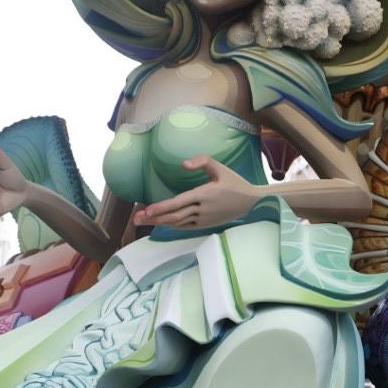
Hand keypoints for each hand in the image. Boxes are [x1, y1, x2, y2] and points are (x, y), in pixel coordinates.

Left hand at [132, 157, 260, 229]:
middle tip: (136, 218)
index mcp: (204, 194)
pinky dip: (172, 224)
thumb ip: (202, 161)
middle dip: (154, 218)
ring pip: (177, 223)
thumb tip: (182, 165)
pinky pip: (185, 226)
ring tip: (142, 221)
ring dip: (159, 222)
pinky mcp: (205, 224)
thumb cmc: (234, 182)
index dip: (161, 207)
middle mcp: (202, 209)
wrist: (251, 202)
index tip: (147, 210)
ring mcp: (203, 219)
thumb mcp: (220, 167)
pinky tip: (161, 222)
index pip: (178, 203)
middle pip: (173, 216)